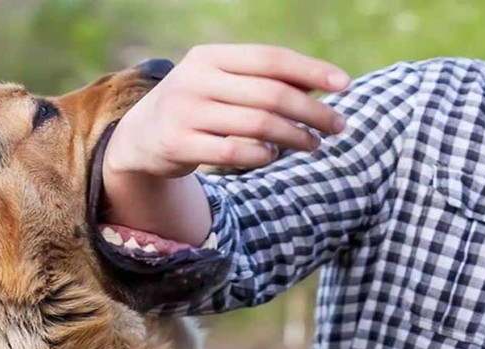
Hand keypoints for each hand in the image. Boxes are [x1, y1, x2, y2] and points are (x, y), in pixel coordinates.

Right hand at [103, 45, 350, 245]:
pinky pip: (235, 153)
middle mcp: (194, 80)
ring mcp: (184, 113)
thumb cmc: (195, 106)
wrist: (139, 137)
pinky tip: (272, 156)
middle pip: (270, 94)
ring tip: (314, 143)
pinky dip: (262, 156)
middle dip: (312, 111)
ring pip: (258, 125)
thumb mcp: (220, 83)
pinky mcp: (178, 145)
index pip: (270, 59)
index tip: (345, 86)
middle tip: (338, 126)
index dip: (311, 71)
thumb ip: (261, 81)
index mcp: (209, 56)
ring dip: (295, 137)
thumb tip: (322, 86)